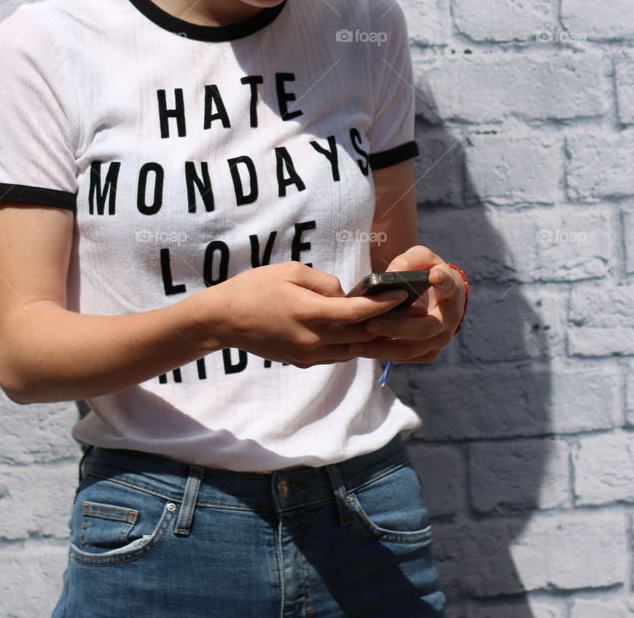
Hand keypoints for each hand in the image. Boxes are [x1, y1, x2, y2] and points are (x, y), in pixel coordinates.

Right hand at [202, 261, 414, 368]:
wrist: (224, 319)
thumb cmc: (255, 287)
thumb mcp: (290, 272)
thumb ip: (324, 282)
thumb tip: (345, 295)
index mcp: (309, 313)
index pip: (357, 313)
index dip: (383, 304)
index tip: (402, 294)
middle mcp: (312, 340)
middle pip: (360, 335)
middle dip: (386, 323)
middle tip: (408, 310)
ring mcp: (308, 354)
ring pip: (352, 349)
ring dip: (371, 337)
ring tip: (393, 323)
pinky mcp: (303, 361)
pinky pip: (337, 355)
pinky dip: (352, 344)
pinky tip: (362, 332)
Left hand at [346, 245, 466, 364]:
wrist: (441, 297)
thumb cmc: (427, 272)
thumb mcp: (422, 258)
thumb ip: (410, 261)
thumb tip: (392, 274)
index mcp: (451, 289)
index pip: (448, 285)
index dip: (442, 281)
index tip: (433, 276)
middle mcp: (449, 319)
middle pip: (424, 328)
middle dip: (396, 328)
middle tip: (370, 324)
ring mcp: (440, 339)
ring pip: (411, 349)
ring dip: (383, 348)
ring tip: (356, 345)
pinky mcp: (428, 352)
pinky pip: (405, 357)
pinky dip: (383, 354)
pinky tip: (360, 350)